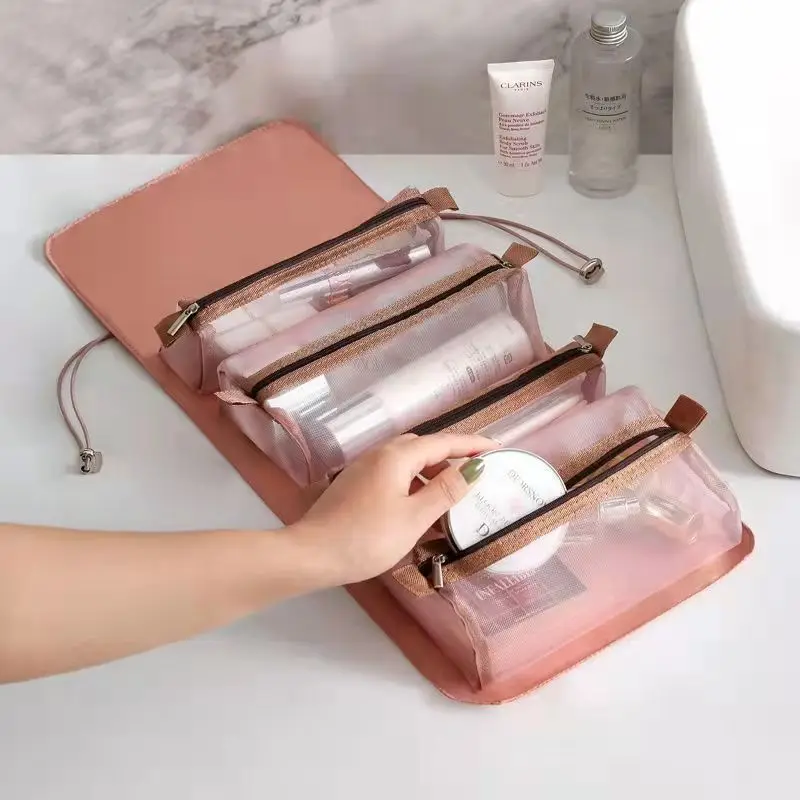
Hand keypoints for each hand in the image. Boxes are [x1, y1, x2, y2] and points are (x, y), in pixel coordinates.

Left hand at [289, 433, 493, 585]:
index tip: (498, 448)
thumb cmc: (366, 537)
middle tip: (476, 473)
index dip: (472, 444)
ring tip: (453, 496)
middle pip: (424, 447)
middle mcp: (379, 455)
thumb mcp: (414, 517)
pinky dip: (414, 485)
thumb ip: (445, 491)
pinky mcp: (356, 486)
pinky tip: (421, 509)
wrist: (311, 554)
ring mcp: (364, 469)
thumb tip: (473, 469)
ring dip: (432, 474)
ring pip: (408, 463)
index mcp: (396, 457)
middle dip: (452, 457)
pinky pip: (394, 476)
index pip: (443, 442)